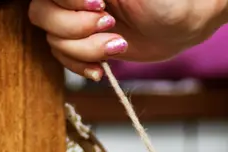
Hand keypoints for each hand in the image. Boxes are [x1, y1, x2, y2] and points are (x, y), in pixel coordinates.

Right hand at [27, 0, 227, 79]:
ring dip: (87, 50)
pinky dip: (81, 67)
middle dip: (76, 28)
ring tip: (119, 45)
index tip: (101, 2)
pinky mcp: (86, 44)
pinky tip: (102, 69)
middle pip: (42, 15)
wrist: (185, 23)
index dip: (70, 2)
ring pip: (54, 41)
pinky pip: (64, 60)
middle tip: (111, 25)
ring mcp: (77, 20)